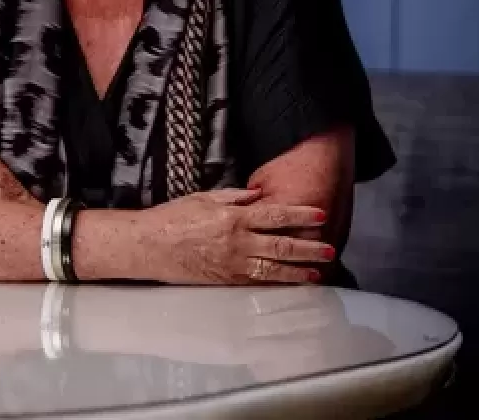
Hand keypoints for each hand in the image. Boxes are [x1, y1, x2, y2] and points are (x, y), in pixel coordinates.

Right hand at [135, 188, 331, 284]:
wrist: (149, 245)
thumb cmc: (173, 218)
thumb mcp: (204, 197)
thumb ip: (233, 196)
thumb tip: (258, 195)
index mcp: (233, 216)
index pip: (276, 214)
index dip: (301, 215)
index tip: (320, 215)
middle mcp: (237, 241)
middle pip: (281, 245)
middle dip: (308, 248)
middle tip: (329, 249)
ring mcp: (233, 263)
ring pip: (273, 269)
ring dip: (298, 271)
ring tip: (318, 273)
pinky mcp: (225, 279)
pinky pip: (257, 282)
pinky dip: (276, 283)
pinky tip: (290, 283)